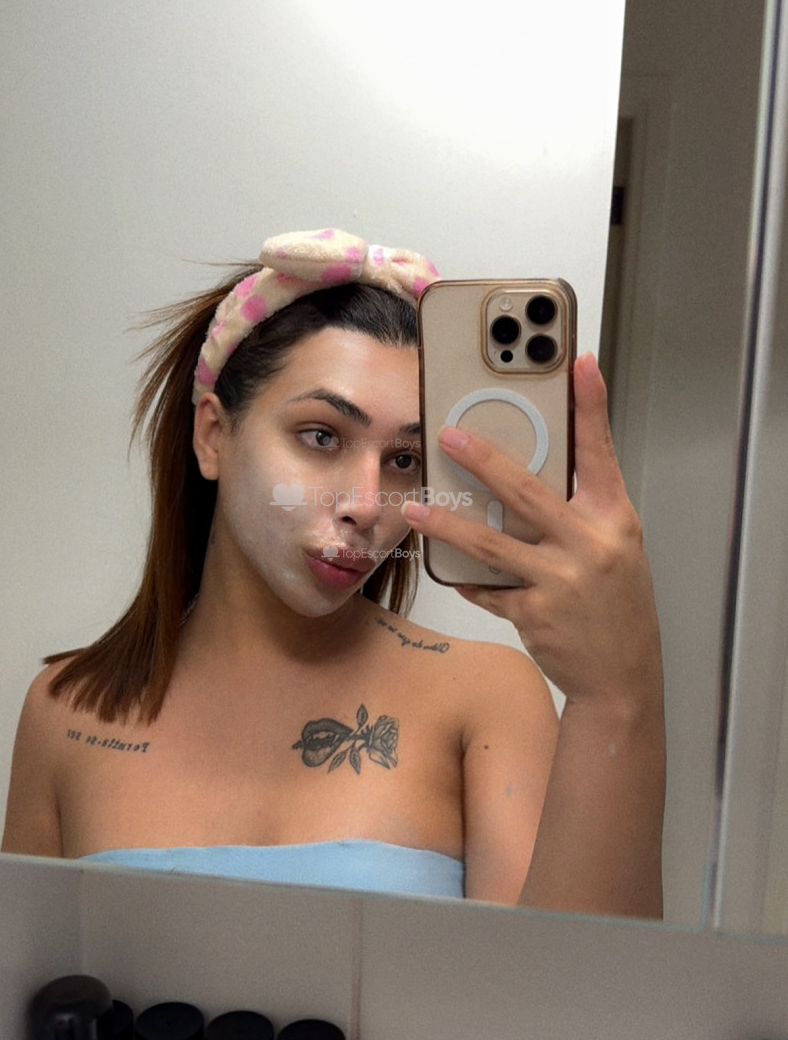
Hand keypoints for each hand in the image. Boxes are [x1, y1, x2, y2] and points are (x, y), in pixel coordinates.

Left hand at [403, 354, 662, 708]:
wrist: (622, 677)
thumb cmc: (616, 605)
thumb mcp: (615, 548)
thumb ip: (580, 511)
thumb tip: (531, 475)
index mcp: (614, 519)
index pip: (601, 452)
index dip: (591, 406)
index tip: (580, 362)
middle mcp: (590, 545)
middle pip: (527, 491)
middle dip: (483, 459)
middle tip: (448, 435)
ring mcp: (561, 580)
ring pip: (492, 543)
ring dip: (448, 524)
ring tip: (417, 508)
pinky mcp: (534, 613)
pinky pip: (488, 588)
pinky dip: (468, 578)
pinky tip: (446, 568)